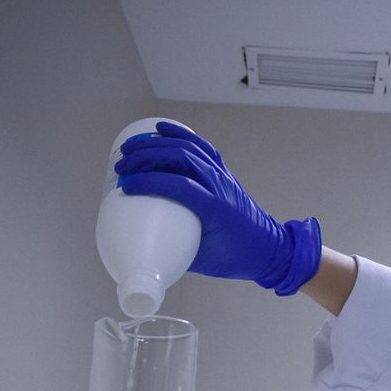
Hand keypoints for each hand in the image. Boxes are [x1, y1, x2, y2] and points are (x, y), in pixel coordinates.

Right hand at [113, 122, 320, 294]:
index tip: (126, 187)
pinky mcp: (222, 172)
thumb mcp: (202, 261)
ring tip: (130, 148)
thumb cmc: (238, 258)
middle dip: (146, 157)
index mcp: (217, 208)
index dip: (150, 183)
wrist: (270, 248)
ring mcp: (223, 176)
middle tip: (121, 167)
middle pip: (181, 158)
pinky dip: (180, 135)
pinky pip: (201, 147)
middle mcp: (220, 186)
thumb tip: (139, 247)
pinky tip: (161, 129)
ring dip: (157, 143)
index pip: (180, 185)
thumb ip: (172, 252)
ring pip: (189, 148)